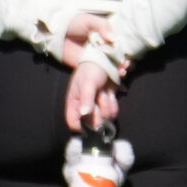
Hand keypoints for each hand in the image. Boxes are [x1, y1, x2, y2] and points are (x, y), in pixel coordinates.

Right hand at [57, 16, 120, 130]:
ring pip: (104, 117)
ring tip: (106, 92)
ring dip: (108, 106)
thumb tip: (83, 115)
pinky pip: (112, 111)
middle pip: (92, 123)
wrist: (107, 58)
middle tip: (100, 97)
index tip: (89, 129)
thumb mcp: (88, 83)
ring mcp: (96, 104)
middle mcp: (84, 105)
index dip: (80, 128)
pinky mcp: (106, 101)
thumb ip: (86, 99)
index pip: (73, 122)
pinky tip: (111, 92)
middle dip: (99, 112)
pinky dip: (114, 103)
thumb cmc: (92, 68)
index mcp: (74, 101)